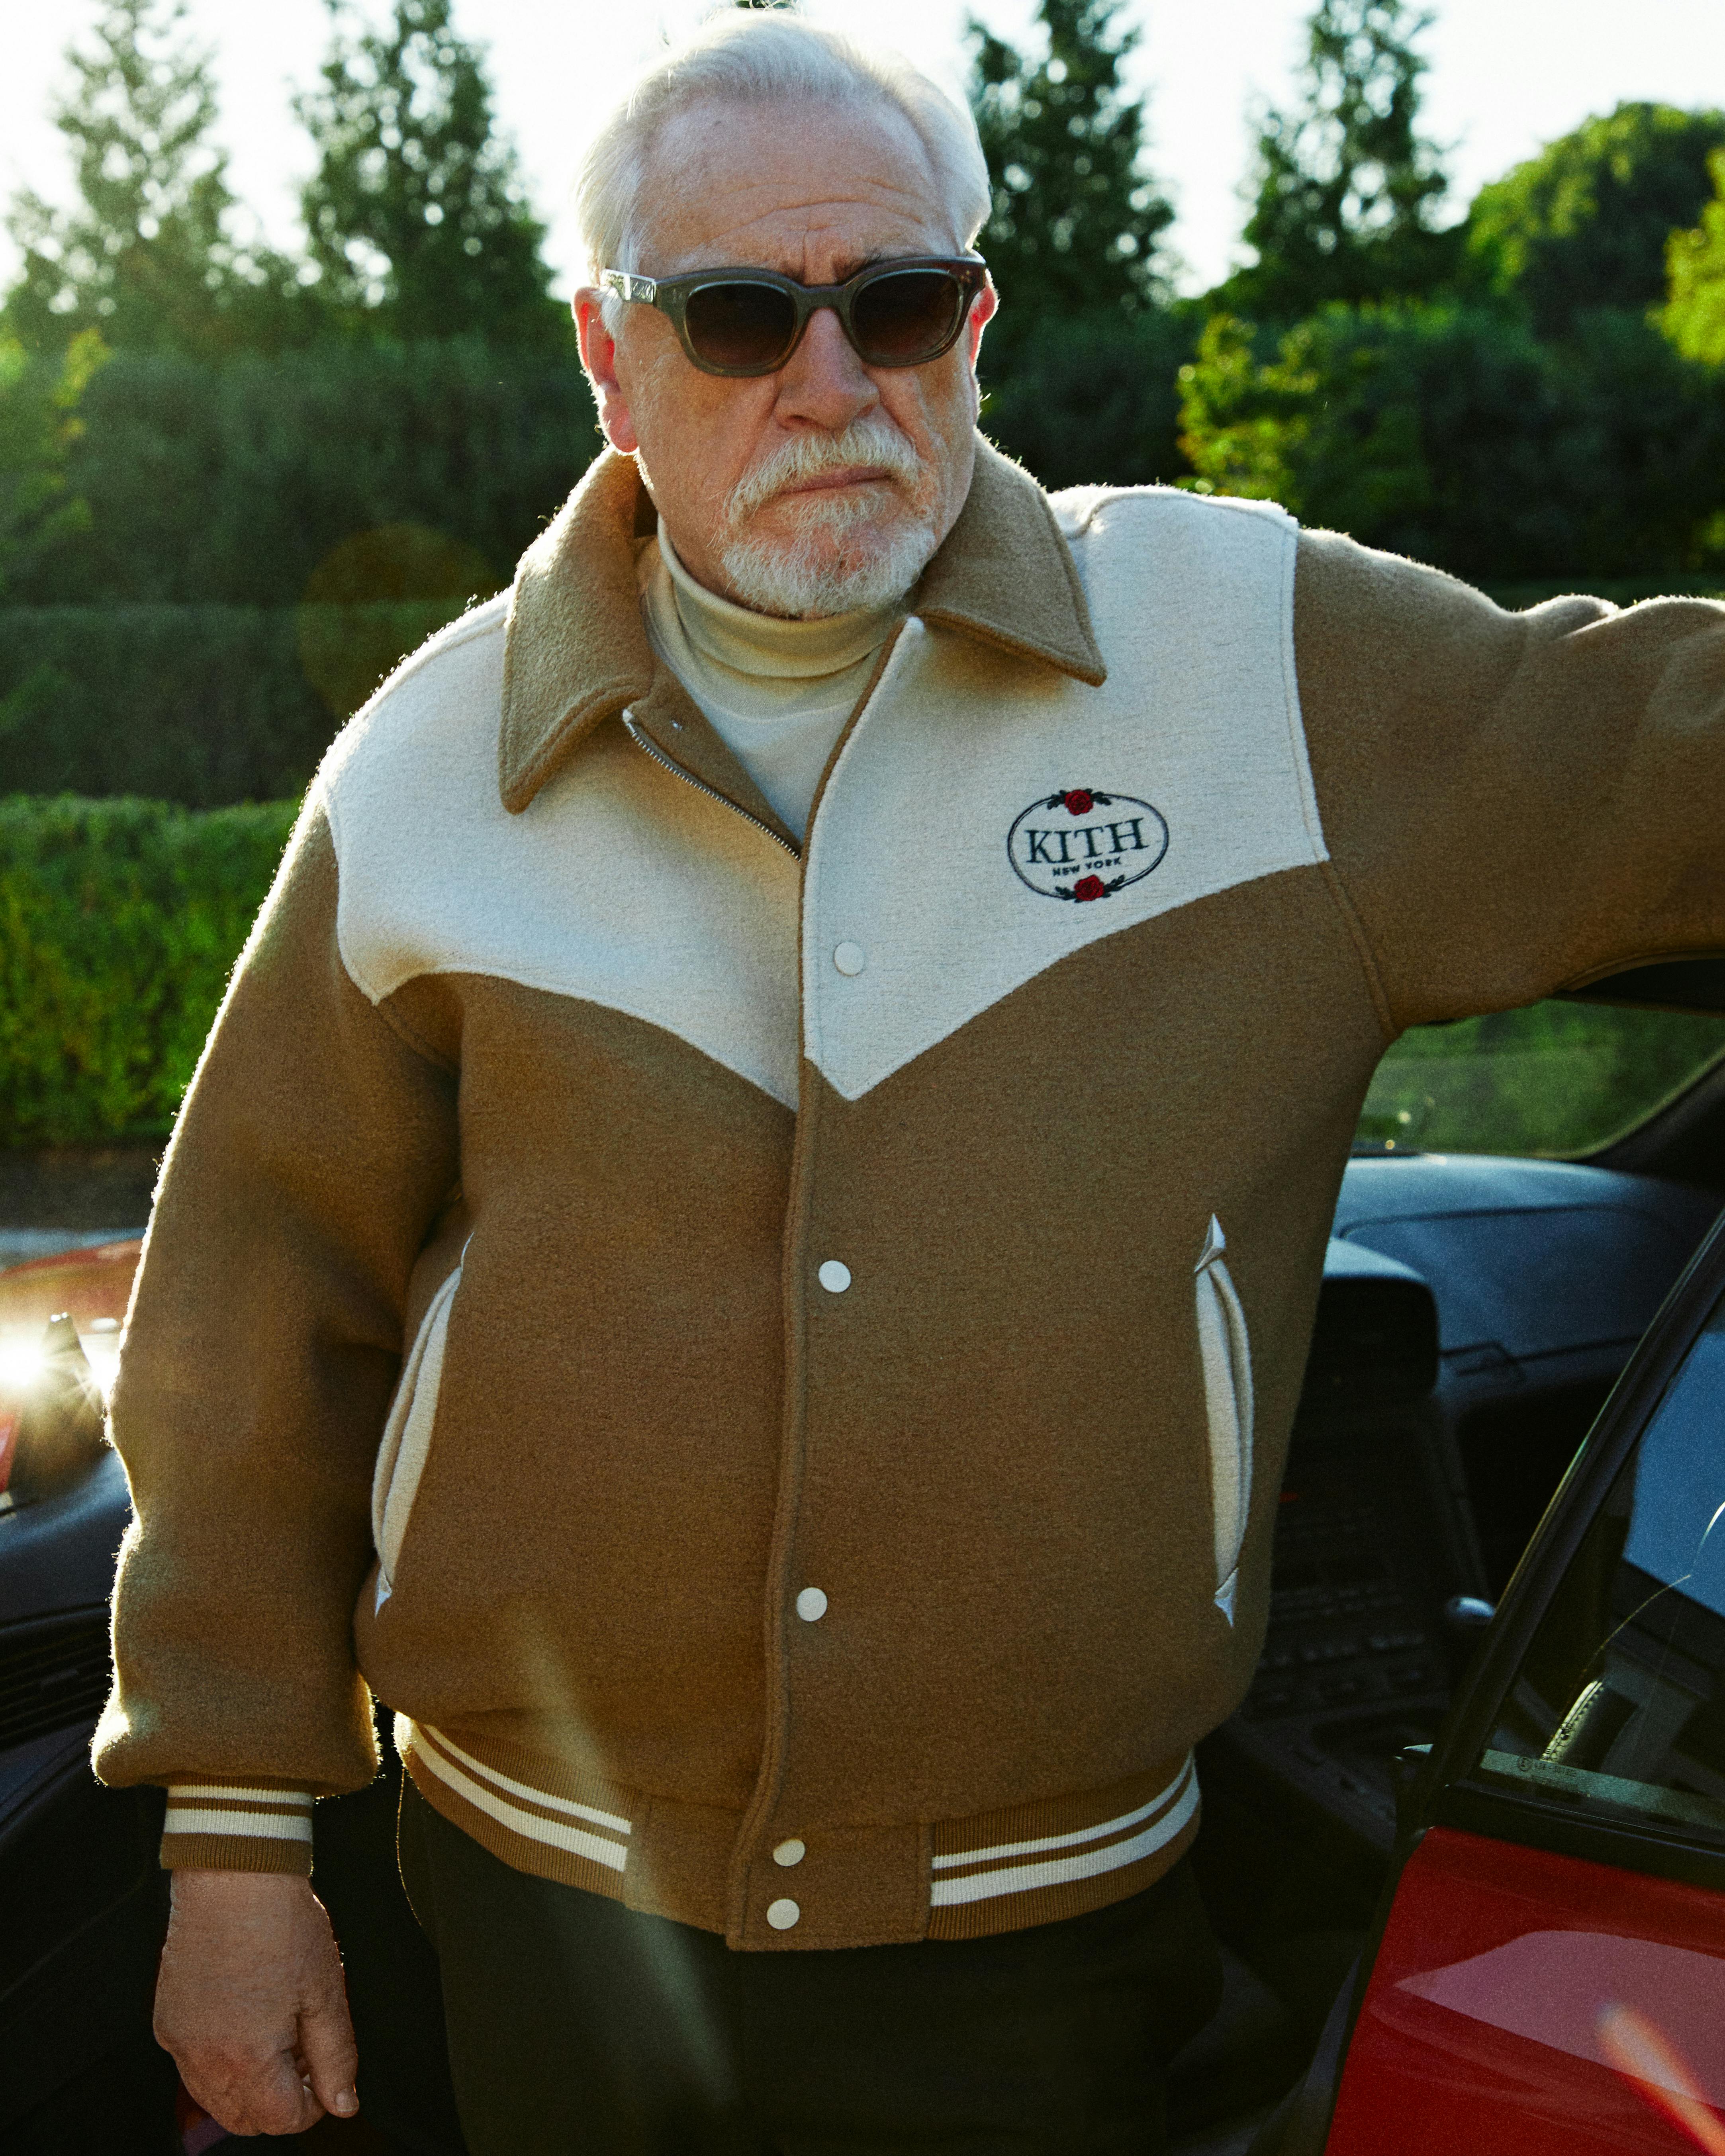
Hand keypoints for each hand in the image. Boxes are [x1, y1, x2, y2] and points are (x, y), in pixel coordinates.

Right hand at [155, 1868, 359, 2134]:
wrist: (234, 1876)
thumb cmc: (280, 1923)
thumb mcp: (326, 1992)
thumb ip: (336, 2057)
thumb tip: (343, 2102)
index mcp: (246, 2057)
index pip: (280, 2120)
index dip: (312, 2104)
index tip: (325, 2076)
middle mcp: (204, 2058)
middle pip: (244, 2119)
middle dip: (280, 2100)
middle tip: (305, 2055)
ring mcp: (180, 2041)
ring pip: (215, 2098)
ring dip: (250, 2085)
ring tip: (279, 2033)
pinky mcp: (167, 2022)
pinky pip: (194, 2066)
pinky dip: (222, 2061)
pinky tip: (248, 2020)